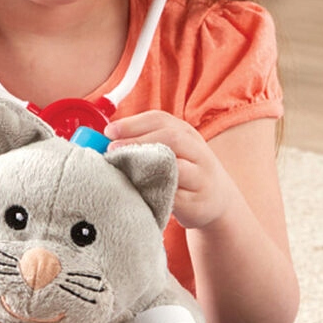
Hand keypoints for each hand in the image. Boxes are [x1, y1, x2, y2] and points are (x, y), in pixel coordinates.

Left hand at [105, 110, 238, 230]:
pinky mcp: (196, 203)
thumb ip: (146, 141)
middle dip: (138, 142)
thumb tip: (104, 139)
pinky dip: (153, 193)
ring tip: (122, 170)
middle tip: (112, 150)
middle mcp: (197, 152)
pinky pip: (173, 197)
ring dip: (146, 168)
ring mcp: (200, 178)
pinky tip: (136, 192)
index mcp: (187, 134)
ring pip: (176, 168)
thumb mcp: (174, 149)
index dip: (133, 123)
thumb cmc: (186, 171)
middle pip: (171, 139)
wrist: (218, 200)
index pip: (160, 120)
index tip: (109, 131)